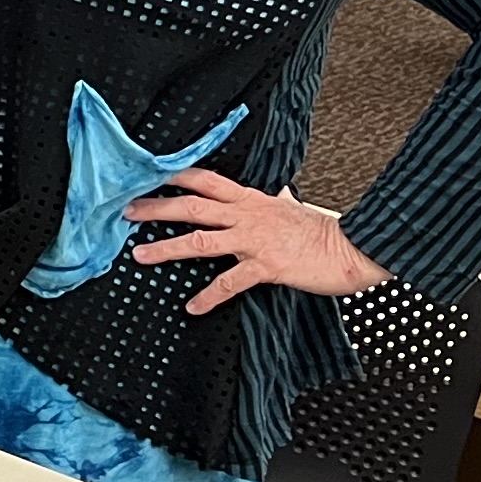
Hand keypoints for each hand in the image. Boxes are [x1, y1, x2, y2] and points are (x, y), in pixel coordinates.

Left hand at [124, 167, 389, 315]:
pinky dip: (209, 296)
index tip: (146, 173)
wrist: (354, 247)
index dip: (175, 175)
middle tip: (126, 210)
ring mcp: (255, 240)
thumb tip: (278, 189)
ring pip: (202, 241)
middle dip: (157, 207)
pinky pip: (231, 282)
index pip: (205, 179)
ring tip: (140, 255)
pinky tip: (192, 307)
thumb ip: (280, 198)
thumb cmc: (325, 230)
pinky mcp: (268, 266)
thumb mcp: (295, 206)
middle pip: (192, 205)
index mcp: (252, 199)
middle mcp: (248, 215)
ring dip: (168, 248)